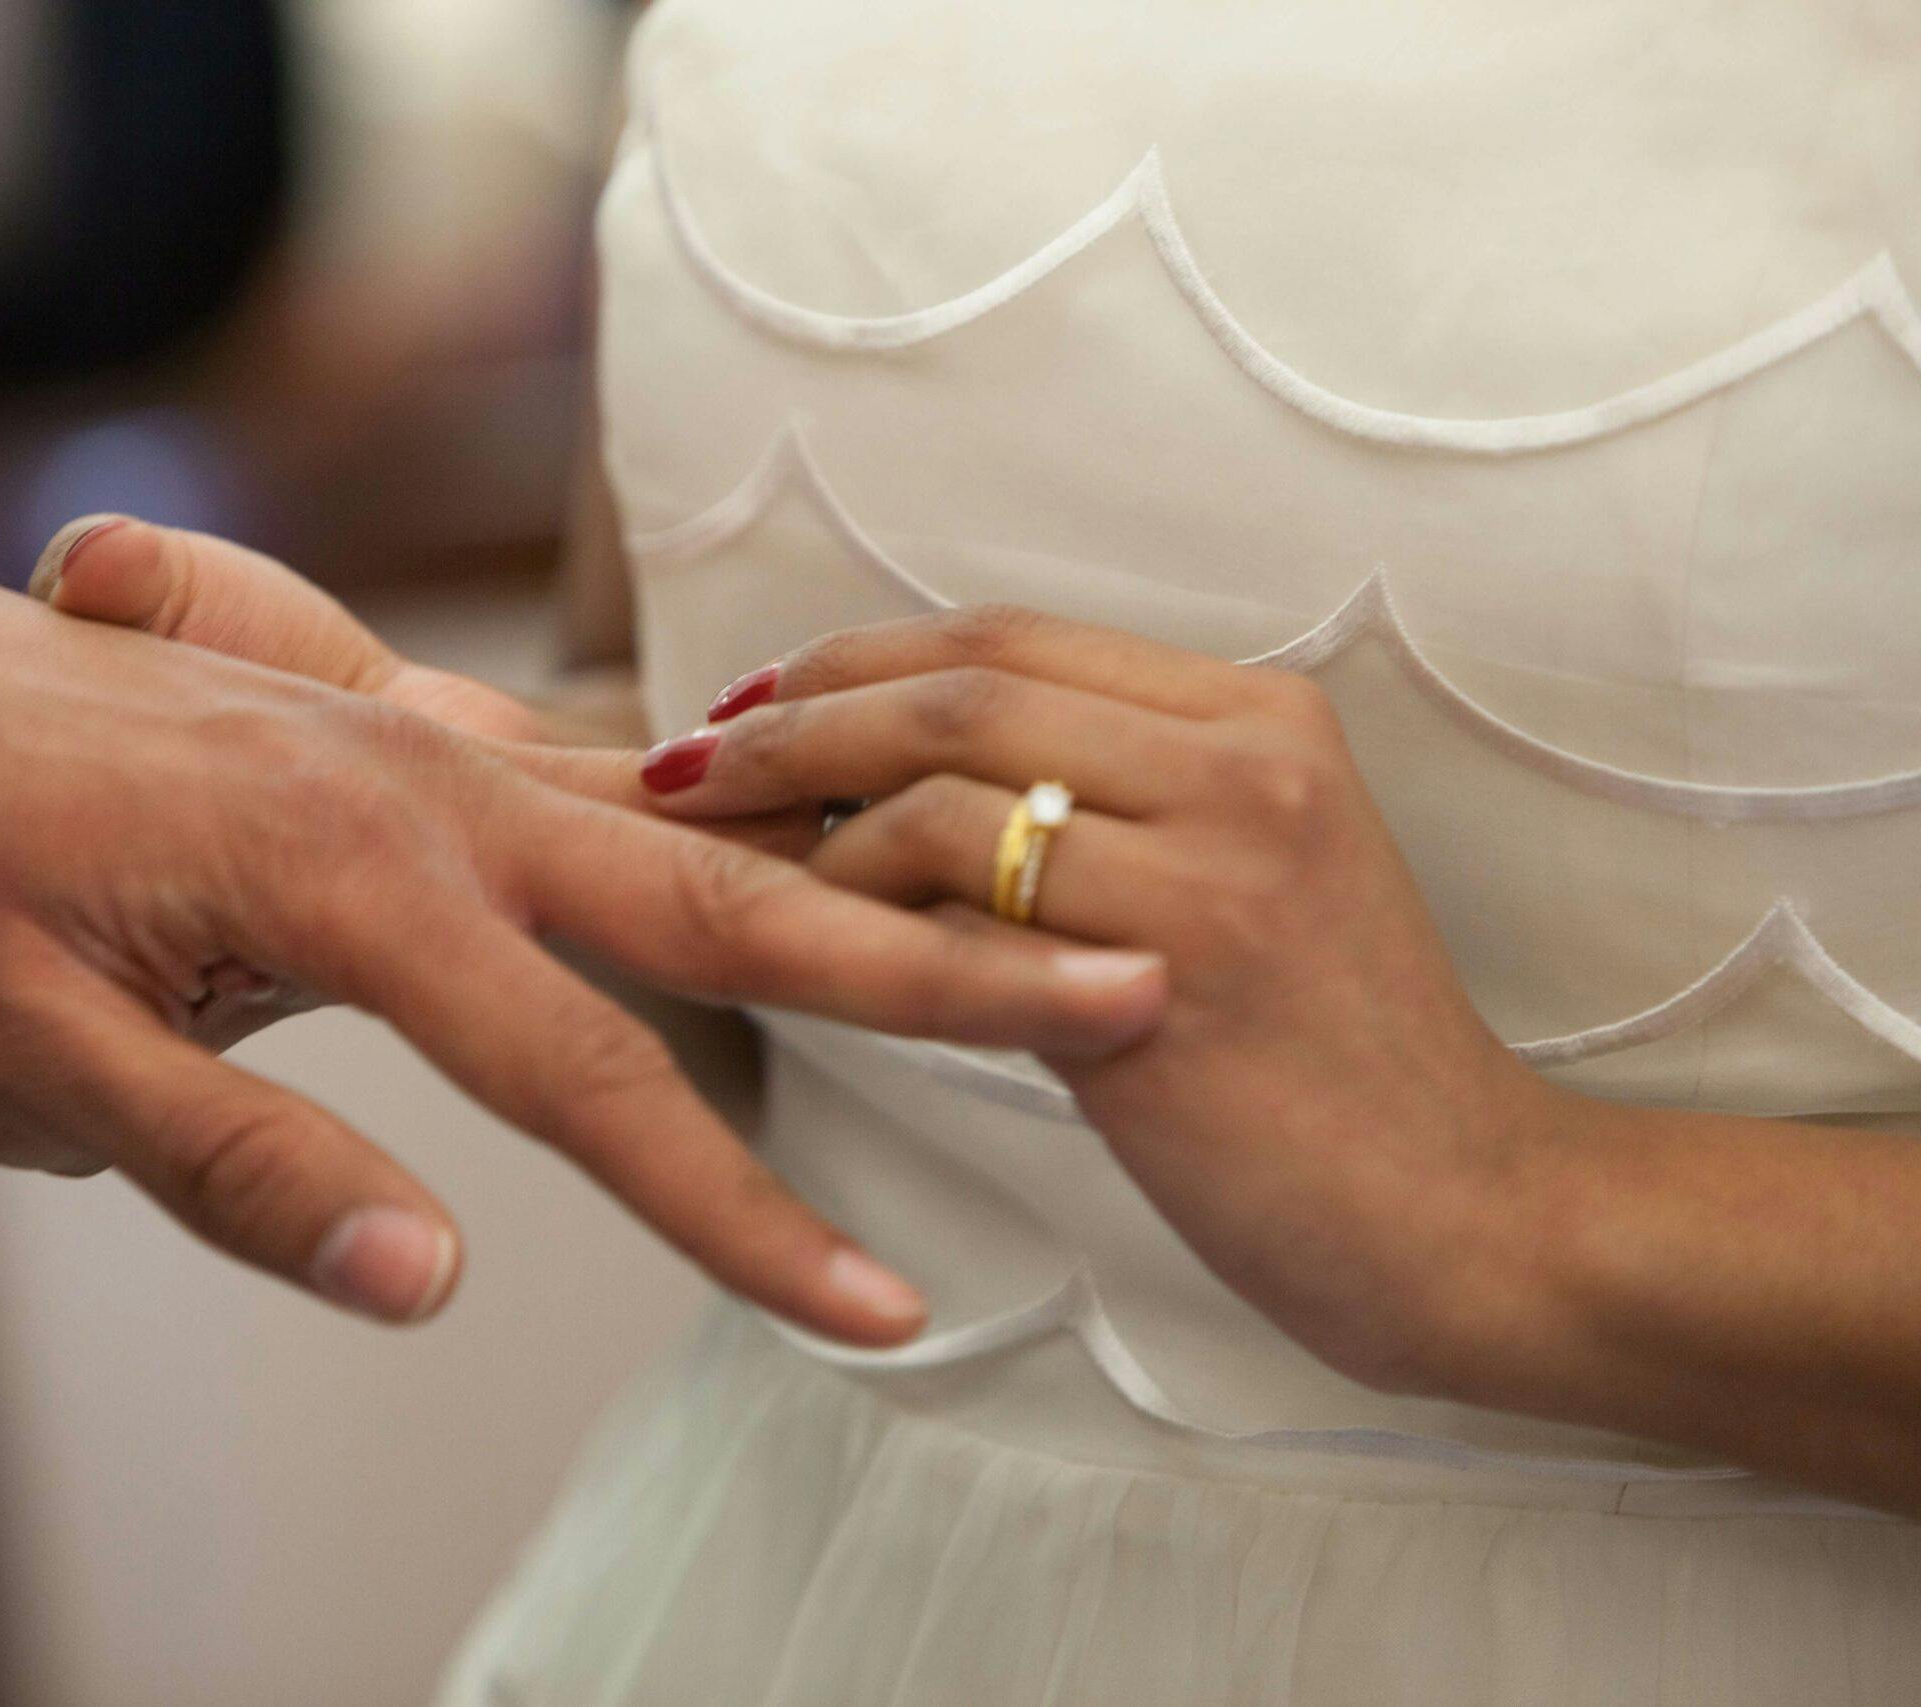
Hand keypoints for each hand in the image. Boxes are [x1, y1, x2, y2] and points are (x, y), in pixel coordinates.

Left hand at [0, 547, 1165, 1337]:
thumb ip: (239, 1170)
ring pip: (714, 829)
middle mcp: (441, 789)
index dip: (743, 1215)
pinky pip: (644, 801)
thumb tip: (435, 1284)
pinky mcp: (442, 760)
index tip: (879, 1313)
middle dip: (945, 966)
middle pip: (740, 894)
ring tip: (1061, 926)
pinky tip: (867, 865)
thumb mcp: (32, 1055)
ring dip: (891, 881)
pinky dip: (775, 837)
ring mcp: (451, 758)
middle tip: (1133, 991)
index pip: (593, 1077)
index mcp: (354, 866)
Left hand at [638, 607, 1568, 1390]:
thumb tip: (904, 781)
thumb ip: (1110, 809)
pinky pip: (963, 904)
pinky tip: (796, 936)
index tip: (753, 695)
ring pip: (948, 774)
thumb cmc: (1330, 1069)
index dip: (859, 656)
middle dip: (795, 709)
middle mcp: (1246, 760)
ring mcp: (1218, 861)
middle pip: (963, 680)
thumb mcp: (1245, 885)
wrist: (1472, 1218)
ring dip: (802, 806)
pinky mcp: (1174, 977)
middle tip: (687, 757)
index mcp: (1261, 718)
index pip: (1013, 635)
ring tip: (718, 855)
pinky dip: (855, 901)